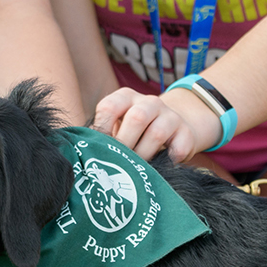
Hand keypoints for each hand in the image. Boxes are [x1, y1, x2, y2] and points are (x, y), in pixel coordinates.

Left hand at [92, 87, 215, 161]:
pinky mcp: (186, 133)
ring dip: (144, 155)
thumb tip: (80, 152)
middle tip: (118, 163)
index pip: (109, 107)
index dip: (102, 130)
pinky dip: (168, 161)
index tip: (99, 149)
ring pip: (156, 134)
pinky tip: (160, 168)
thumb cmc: (134, 133)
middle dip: (125, 145)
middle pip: (136, 118)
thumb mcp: (116, 126)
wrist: (173, 129)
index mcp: (125, 97)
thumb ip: (101, 134)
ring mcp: (170, 115)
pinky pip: (178, 149)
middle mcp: (149, 102)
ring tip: (136, 169)